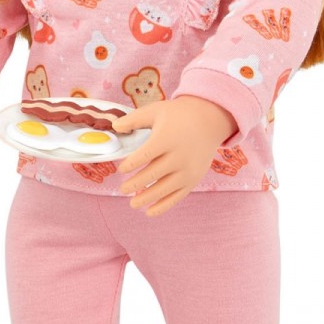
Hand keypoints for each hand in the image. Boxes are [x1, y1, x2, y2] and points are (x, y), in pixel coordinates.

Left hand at [111, 96, 235, 216]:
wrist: (209, 120)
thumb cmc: (178, 115)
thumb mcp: (156, 111)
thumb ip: (134, 120)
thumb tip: (114, 126)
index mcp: (167, 138)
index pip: (146, 154)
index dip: (132, 164)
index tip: (121, 169)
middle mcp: (179, 156)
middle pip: (153, 174)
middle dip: (135, 184)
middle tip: (122, 189)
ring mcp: (188, 170)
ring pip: (164, 189)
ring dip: (146, 198)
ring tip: (132, 203)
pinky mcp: (193, 179)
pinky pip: (177, 196)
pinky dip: (163, 206)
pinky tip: (149, 212)